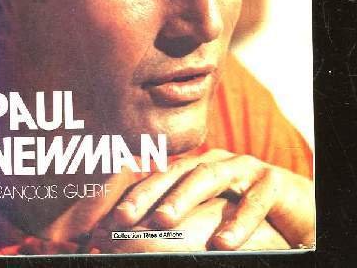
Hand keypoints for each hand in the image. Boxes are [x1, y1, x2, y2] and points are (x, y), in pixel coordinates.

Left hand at [112, 149, 314, 249]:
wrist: (296, 206)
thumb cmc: (246, 210)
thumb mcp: (212, 214)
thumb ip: (184, 221)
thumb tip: (145, 237)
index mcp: (197, 169)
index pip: (161, 179)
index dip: (135, 195)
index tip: (110, 218)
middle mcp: (215, 163)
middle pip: (176, 173)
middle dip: (148, 194)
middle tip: (123, 218)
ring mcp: (243, 168)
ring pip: (208, 177)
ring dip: (183, 198)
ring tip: (162, 222)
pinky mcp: (273, 181)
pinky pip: (254, 199)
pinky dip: (239, 220)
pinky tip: (223, 243)